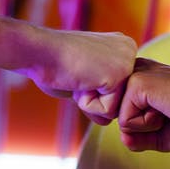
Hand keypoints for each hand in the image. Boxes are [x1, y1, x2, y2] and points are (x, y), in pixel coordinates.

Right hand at [0, 17, 135, 123]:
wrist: (39, 51)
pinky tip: (79, 80)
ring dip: (90, 101)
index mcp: (122, 47)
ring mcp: (127, 63)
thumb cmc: (53, 63)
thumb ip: (98, 96)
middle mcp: (130, 51)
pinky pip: (107, 112)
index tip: (78, 70)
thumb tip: (107, 120)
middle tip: (77, 75)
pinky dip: (87, 103)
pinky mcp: (120, 76)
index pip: (117, 89)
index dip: (91, 89)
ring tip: (78, 77)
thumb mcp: (82, 81)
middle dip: (93, 97)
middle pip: (119, 99)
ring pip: (115, 108)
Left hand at [118, 58, 169, 151]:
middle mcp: (136, 70)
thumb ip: (138, 138)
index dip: (140, 126)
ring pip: (119, 120)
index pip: (118, 112)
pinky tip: (168, 110)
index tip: (169, 114)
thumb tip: (123, 139)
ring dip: (146, 127)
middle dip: (142, 127)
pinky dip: (148, 126)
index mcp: (141, 75)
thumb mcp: (160, 135)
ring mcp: (135, 74)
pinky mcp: (137, 83)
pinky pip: (125, 122)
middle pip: (116, 117)